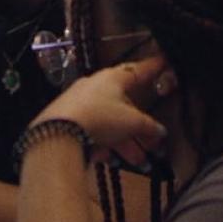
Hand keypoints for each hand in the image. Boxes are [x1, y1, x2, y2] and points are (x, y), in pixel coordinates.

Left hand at [34, 55, 173, 166]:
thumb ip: (148, 126)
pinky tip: (108, 158)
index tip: (165, 61)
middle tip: (152, 143)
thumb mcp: (131, 122)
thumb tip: (159, 131)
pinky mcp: (68, 120)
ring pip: (109, 122)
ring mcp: (80, 103)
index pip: (138, 70)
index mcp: (113, 79)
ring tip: (137, 161)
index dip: (153, 68)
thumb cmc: (98, 118)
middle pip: (124, 106)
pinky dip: (104, 144)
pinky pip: (92, 131)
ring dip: (125, 142)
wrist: (57, 132)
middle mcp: (95, 87)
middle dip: (139, 128)